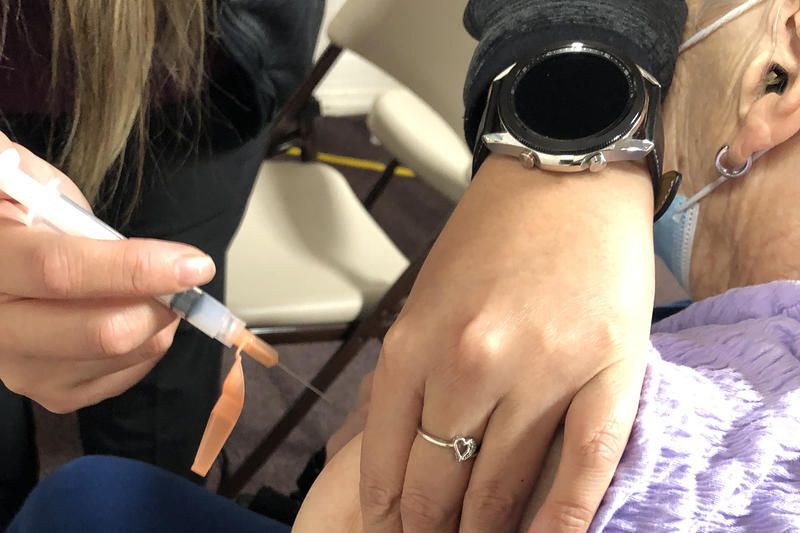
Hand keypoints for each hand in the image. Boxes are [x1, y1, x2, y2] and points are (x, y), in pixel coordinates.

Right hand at [0, 134, 215, 412]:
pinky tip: (136, 313)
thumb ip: (64, 201)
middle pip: (102, 333)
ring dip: (161, 320)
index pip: (62, 272)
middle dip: (162, 304)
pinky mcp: (54, 394)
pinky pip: (127, 375)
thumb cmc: (25, 219)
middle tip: (187, 276)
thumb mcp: (35, 188)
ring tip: (154, 288)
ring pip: (124, 356)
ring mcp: (24, 370)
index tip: (194, 264)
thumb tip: (127, 239)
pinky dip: (150, 342)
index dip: (135, 268)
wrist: (4, 271)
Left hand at [359, 155, 653, 531]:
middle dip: (433, 528)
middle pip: (442, 480)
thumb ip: (411, 372)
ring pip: (503, 484)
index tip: (390, 532)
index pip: (389, 456)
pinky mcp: (608, 371)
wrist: (565, 176)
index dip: (388, 509)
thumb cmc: (491, 236)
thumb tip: (399, 448)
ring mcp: (541, 369)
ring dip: (486, 531)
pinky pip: (582, 466)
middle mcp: (470, 361)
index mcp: (415, 340)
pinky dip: (562, 519)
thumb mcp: (425, 298)